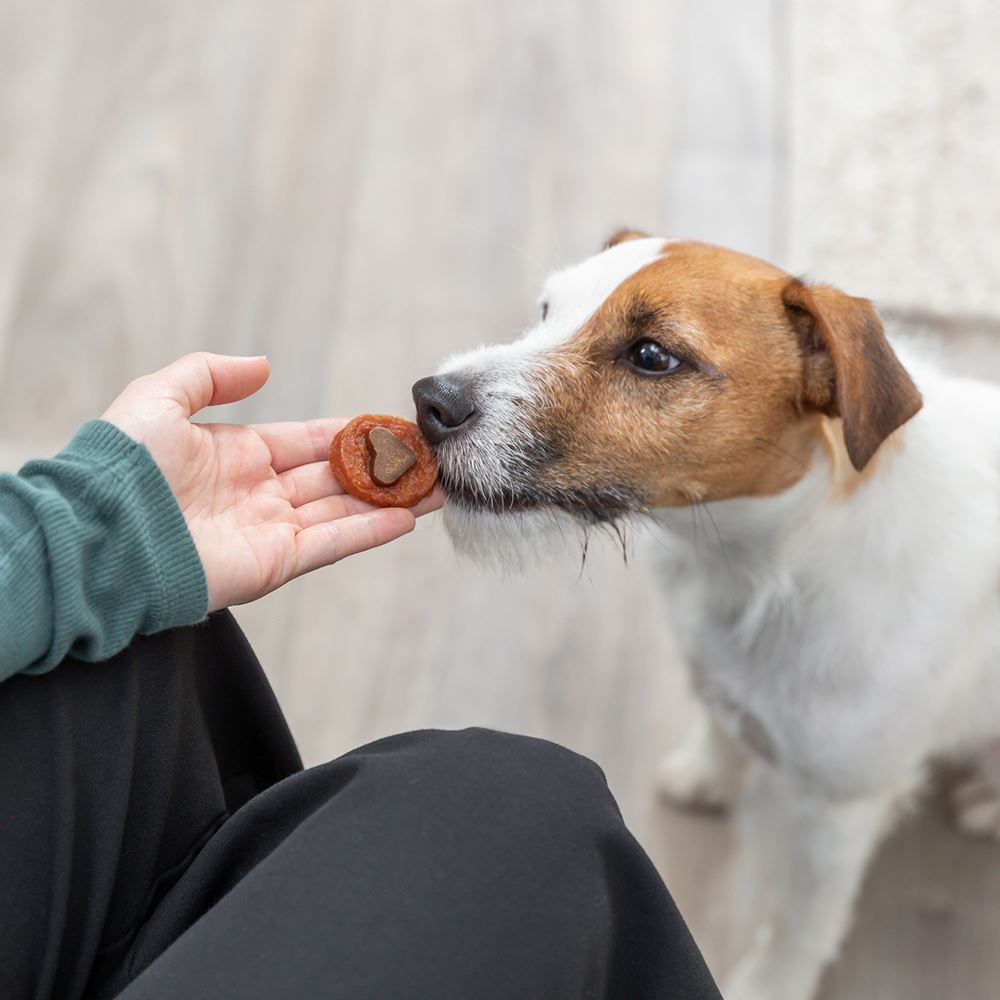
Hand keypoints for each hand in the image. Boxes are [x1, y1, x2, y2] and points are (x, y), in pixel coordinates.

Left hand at [102, 352, 441, 610]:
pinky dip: (372, 531)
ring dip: (391, 498)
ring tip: (436, 485)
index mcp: (238, 454)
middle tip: (427, 457)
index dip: (351, 433)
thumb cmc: (122, 467)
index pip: (309, 440)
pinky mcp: (275, 563)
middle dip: (382, 466)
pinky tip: (408, 516)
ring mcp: (270, 530)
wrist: (100, 534)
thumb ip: (211, 374)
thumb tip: (264, 366)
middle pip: (336, 477)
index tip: (391, 425)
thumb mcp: (161, 398)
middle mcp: (261, 493)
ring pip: (345, 510)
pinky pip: (334, 543)